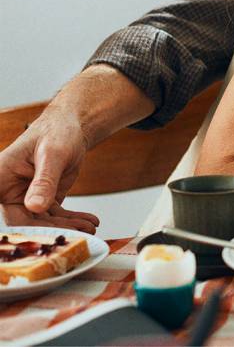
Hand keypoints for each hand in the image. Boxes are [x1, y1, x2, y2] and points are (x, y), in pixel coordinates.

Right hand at [0, 109, 98, 231]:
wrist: (71, 127)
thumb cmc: (57, 132)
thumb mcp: (53, 154)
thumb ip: (44, 181)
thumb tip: (35, 207)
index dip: (10, 229)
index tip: (32, 240)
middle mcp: (7, 190)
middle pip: (22, 221)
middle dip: (51, 230)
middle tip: (77, 235)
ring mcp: (24, 197)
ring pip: (41, 221)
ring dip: (67, 227)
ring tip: (91, 227)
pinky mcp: (42, 200)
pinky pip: (54, 216)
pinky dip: (72, 220)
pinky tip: (89, 222)